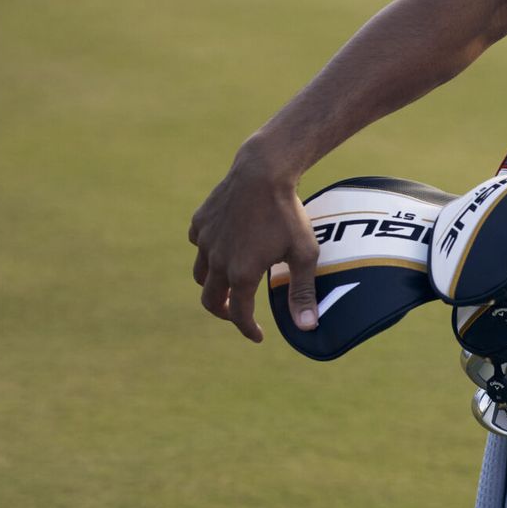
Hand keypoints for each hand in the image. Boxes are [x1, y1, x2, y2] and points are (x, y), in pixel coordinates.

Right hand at [188, 150, 318, 342]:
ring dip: (214, 284)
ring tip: (231, 283)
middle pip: (211, 300)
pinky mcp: (201, 221)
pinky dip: (208, 252)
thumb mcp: (304, 255)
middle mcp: (217, 261)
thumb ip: (303, 292)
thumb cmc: (288, 214)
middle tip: (237, 314)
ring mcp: (205, 241)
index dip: (248, 329)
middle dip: (224, 313)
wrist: (263, 172)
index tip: (258, 336)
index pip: (239, 315)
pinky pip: (199, 244)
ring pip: (201, 274)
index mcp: (241, 274)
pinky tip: (223, 248)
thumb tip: (307, 327)